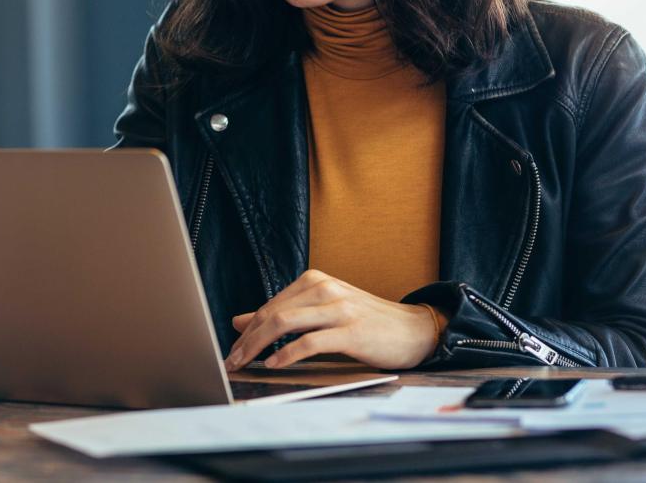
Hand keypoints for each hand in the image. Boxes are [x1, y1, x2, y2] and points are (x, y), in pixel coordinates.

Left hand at [224, 270, 440, 370]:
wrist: (414, 329)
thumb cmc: (366, 322)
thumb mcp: (321, 312)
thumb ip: (283, 314)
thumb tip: (240, 321)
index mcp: (314, 281)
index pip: (270, 305)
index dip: (247, 330)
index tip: (231, 349)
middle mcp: (324, 289)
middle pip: (272, 313)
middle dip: (247, 340)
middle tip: (231, 360)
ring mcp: (338, 308)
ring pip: (285, 323)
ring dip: (259, 346)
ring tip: (246, 363)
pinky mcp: (351, 331)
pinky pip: (310, 342)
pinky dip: (287, 354)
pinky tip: (274, 364)